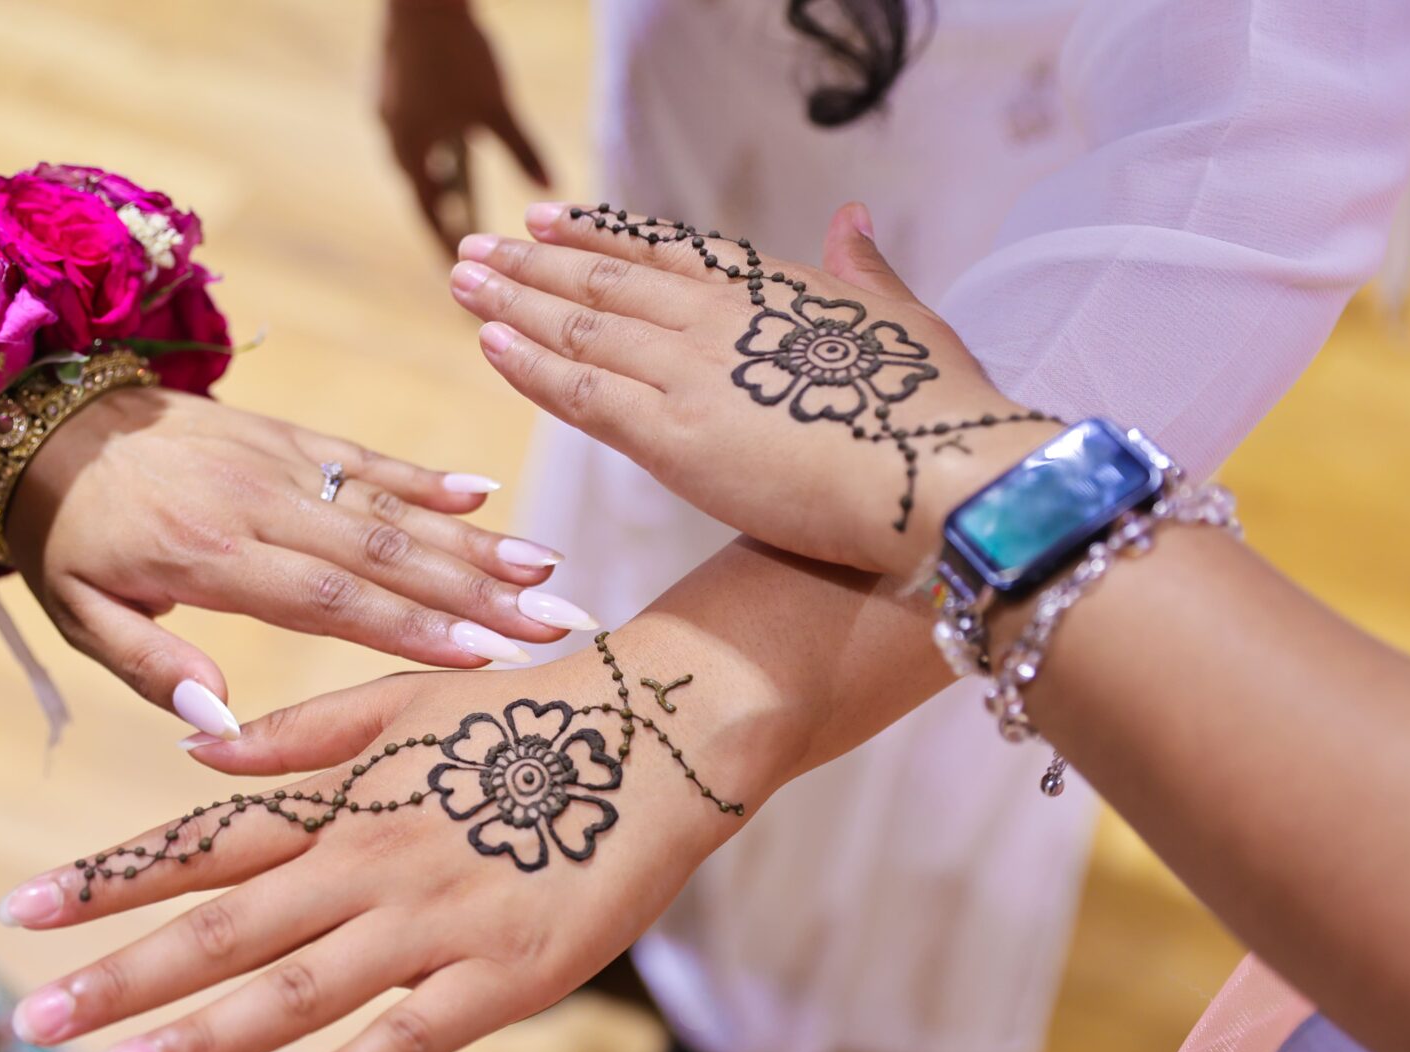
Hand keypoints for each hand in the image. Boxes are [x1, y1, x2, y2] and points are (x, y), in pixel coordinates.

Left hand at [0, 619, 797, 1051]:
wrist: (664, 731)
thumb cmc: (528, 709)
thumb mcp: (407, 698)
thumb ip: (301, 735)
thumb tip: (198, 750)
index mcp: (343, 796)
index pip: (201, 843)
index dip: (109, 879)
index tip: (22, 909)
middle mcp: (371, 860)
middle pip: (224, 928)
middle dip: (119, 976)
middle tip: (27, 1020)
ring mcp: (438, 922)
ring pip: (297, 991)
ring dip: (201, 1034)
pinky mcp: (508, 974)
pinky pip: (412, 1037)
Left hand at [7, 385, 596, 738]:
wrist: (42, 416)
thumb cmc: (65, 536)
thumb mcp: (78, 614)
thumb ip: (148, 664)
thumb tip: (217, 722)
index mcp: (211, 556)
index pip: (326, 598)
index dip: (408, 628)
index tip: (482, 655)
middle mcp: (260, 504)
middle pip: (383, 553)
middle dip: (475, 591)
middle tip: (552, 621)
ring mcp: (280, 463)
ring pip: (389, 506)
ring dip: (472, 540)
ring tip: (545, 568)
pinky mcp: (287, 436)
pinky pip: (365, 456)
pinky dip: (426, 478)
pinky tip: (484, 496)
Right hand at [380, 0, 549, 255]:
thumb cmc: (460, 56)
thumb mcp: (496, 109)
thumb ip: (522, 151)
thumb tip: (550, 188)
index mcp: (412, 153)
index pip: (430, 212)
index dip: (446, 240)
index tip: (457, 270)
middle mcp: (391, 135)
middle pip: (418, 183)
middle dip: (442, 206)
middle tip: (461, 230)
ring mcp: (385, 106)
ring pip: (413, 150)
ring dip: (434, 170)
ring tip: (456, 183)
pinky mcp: (388, 80)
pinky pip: (410, 122)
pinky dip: (430, 137)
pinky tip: (449, 128)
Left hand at [450, 200, 1057, 576]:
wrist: (945, 474)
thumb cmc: (942, 411)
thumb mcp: (906, 320)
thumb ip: (866, 270)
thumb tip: (853, 222)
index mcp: (772, 290)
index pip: (665, 253)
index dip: (601, 235)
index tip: (550, 218)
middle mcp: (720, 319)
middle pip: (608, 280)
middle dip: (537, 262)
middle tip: (480, 246)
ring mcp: (691, 372)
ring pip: (582, 327)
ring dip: (516, 301)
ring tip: (464, 280)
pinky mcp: (673, 435)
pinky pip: (583, 393)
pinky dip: (532, 365)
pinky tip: (490, 342)